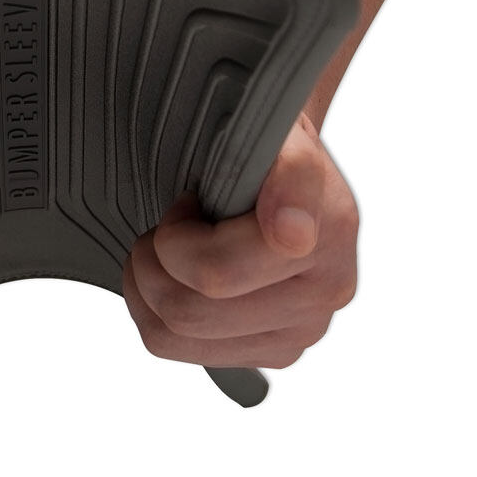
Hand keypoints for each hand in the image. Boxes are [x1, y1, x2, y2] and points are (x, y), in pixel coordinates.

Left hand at [122, 112, 357, 369]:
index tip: (187, 202)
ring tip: (164, 246)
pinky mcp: (273, 352)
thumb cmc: (268, 140)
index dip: (180, 239)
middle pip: (190, 307)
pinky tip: (172, 275)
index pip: (223, 270)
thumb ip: (290, 170)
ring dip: (148, 285)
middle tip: (164, 222)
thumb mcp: (277, 124)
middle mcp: (325, 291)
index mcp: (329, 230)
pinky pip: (178, 349)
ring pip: (176, 334)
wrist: (282, 163)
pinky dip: (152, 311)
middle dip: (154, 258)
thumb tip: (291, 234)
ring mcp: (300, 329)